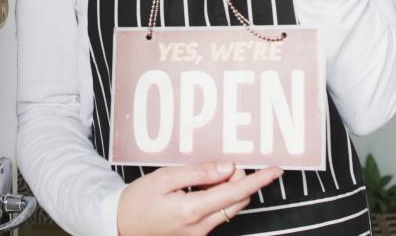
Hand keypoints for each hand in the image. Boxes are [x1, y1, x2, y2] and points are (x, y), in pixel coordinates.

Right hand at [117, 162, 282, 235]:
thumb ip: (198, 172)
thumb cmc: (137, 201)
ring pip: (229, 208)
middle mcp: (201, 226)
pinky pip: (217, 214)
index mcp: (192, 210)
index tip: (276, 170)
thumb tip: (227, 167)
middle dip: (238, 180)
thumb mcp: (163, 178)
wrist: (119, 225)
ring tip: (202, 178)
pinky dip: (215, 198)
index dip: (259, 180)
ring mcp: (199, 234)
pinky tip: (197, 190)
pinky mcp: (196, 235)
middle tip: (219, 166)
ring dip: (227, 189)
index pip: (236, 192)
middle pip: (238, 200)